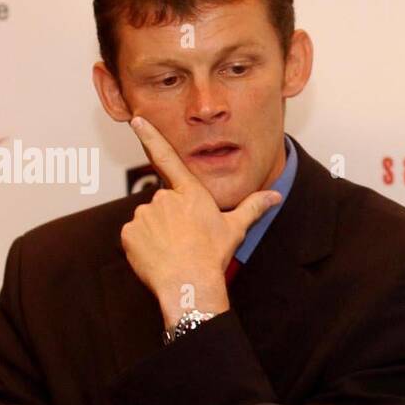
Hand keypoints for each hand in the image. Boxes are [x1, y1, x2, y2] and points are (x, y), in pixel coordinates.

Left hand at [121, 115, 280, 325]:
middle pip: (163, 203)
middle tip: (185, 240)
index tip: (137, 120)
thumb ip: (253, 207)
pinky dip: (143, 246)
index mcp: (190, 193)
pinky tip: (158, 257)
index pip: (166, 157)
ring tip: (173, 251)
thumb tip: (275, 196)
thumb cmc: (213, 256)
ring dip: (157, 233)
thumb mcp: (236, 228)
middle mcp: (164, 198)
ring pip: (148, 220)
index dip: (150, 136)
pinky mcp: (129, 233)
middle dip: (170, 218)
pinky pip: (134, 236)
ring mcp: (144, 214)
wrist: (189, 284)